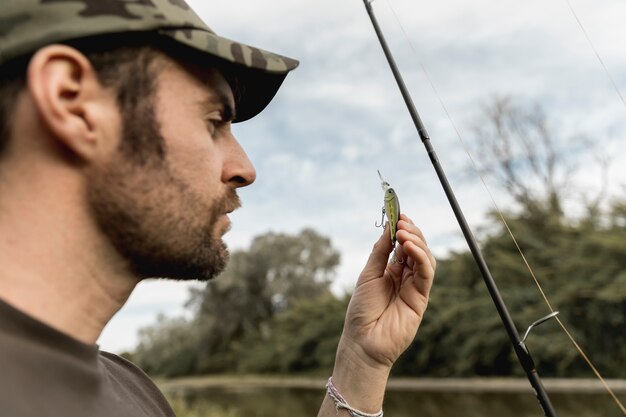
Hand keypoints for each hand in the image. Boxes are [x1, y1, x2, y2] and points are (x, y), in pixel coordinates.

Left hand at [340, 213, 435, 369]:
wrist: (362, 341)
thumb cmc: (361, 310)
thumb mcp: (368, 275)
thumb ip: (380, 252)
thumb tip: (389, 226)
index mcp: (392, 271)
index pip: (403, 244)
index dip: (403, 228)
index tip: (399, 213)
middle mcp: (406, 277)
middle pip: (417, 248)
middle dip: (412, 231)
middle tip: (402, 221)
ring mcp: (415, 287)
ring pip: (425, 258)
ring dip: (417, 241)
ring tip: (403, 232)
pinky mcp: (421, 299)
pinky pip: (426, 274)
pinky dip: (421, 257)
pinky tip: (409, 247)